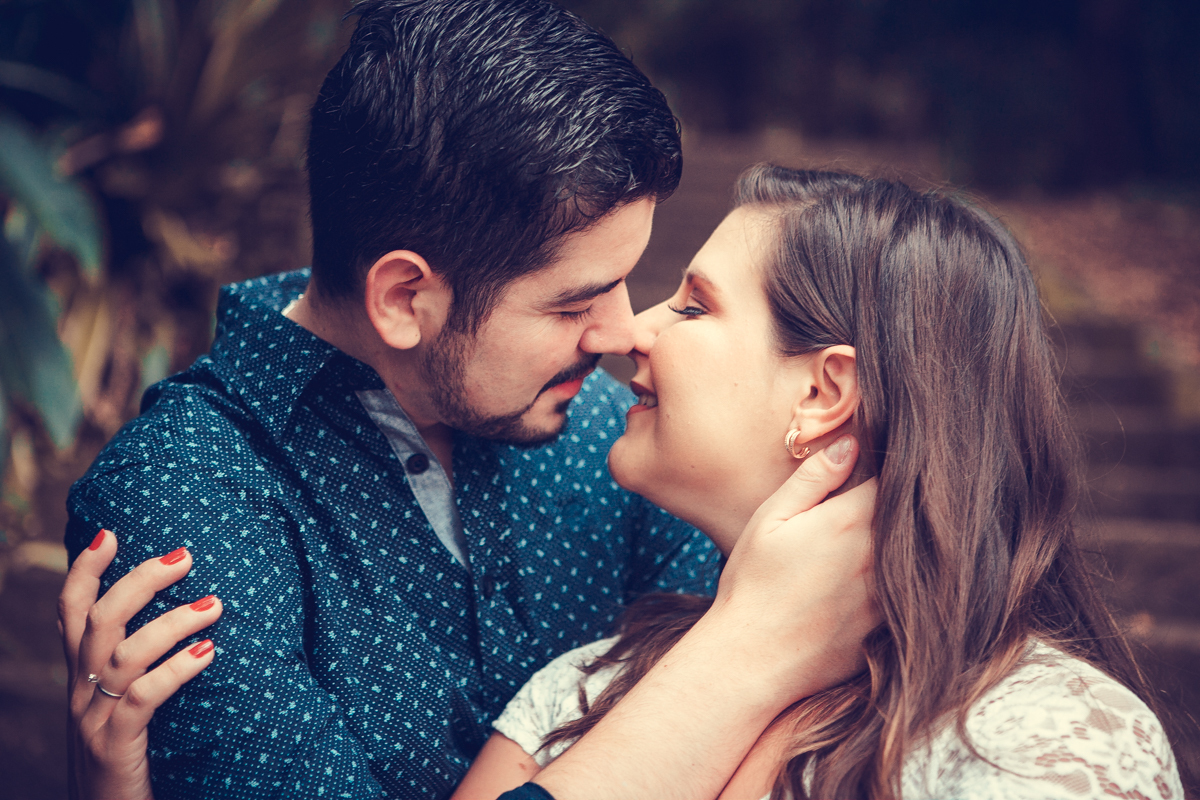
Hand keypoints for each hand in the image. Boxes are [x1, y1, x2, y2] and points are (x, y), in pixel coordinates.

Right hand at [58, 530, 222, 799]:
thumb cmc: (126, 752)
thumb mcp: (123, 702)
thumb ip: (138, 663)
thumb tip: (186, 615)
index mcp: (81, 675)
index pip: (70, 612)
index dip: (83, 571)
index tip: (109, 533)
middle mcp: (80, 691)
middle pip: (100, 620)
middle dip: (140, 581)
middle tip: (185, 555)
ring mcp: (94, 718)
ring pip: (123, 654)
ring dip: (172, 622)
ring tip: (215, 605)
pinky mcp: (116, 745)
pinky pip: (143, 697)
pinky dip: (176, 669)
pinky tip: (208, 652)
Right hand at [534, 435, 876, 799]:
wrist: (752, 658)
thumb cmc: (752, 584)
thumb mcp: (771, 520)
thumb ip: (813, 480)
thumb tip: (851, 445)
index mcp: (849, 521)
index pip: (893, 479)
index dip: (894, 466)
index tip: (892, 459)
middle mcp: (878, 557)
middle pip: (912, 517)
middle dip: (909, 502)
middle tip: (908, 488)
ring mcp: (887, 596)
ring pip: (917, 557)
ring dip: (912, 543)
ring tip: (908, 531)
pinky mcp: (887, 628)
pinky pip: (911, 597)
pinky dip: (909, 584)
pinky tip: (897, 580)